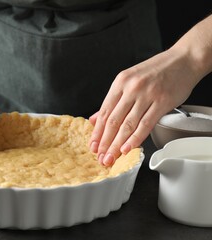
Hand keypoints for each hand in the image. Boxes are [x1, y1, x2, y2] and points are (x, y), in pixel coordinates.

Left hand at [89, 48, 199, 165]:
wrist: (184, 59)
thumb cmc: (157, 70)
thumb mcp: (129, 79)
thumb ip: (113, 100)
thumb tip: (95, 119)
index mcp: (120, 82)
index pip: (104, 112)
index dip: (97, 132)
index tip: (93, 145)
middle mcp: (131, 88)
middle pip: (113, 121)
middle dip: (105, 142)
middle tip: (100, 156)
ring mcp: (147, 95)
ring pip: (127, 125)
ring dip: (117, 144)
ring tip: (111, 157)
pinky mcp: (162, 102)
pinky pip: (145, 124)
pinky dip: (135, 138)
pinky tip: (127, 148)